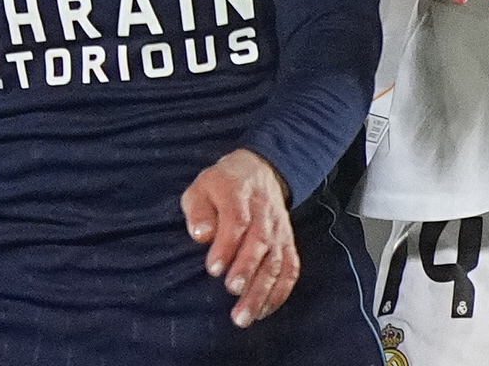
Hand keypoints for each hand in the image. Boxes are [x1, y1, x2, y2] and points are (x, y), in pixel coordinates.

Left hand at [181, 148, 298, 327]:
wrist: (259, 172)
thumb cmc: (222, 186)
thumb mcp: (201, 187)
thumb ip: (198, 210)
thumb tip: (200, 234)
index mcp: (238, 192)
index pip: (236, 219)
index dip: (226, 245)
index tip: (213, 268)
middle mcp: (263, 212)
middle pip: (259, 242)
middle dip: (246, 270)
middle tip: (232, 291)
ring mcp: (278, 229)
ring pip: (276, 261)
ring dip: (262, 291)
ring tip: (244, 316)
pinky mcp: (288, 244)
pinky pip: (290, 269)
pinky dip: (280, 292)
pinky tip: (263, 311)